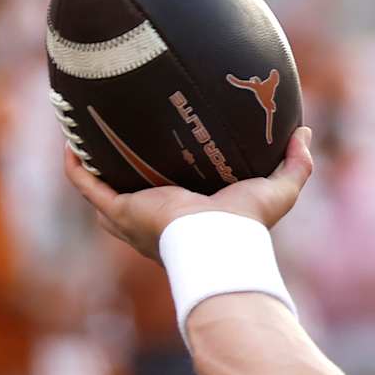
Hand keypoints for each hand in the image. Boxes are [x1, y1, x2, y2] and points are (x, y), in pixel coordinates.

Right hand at [64, 127, 313, 261]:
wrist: (219, 242)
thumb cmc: (249, 224)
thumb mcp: (279, 190)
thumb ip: (296, 164)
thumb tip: (304, 132)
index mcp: (192, 215)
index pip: (178, 196)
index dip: (170, 175)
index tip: (170, 146)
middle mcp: (159, 218)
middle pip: (134, 196)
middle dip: (123, 173)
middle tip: (119, 141)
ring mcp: (135, 215)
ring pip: (105, 194)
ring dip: (93, 170)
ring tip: (86, 142)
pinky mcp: (121, 210)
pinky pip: (88, 187)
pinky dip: (77, 169)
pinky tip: (70, 146)